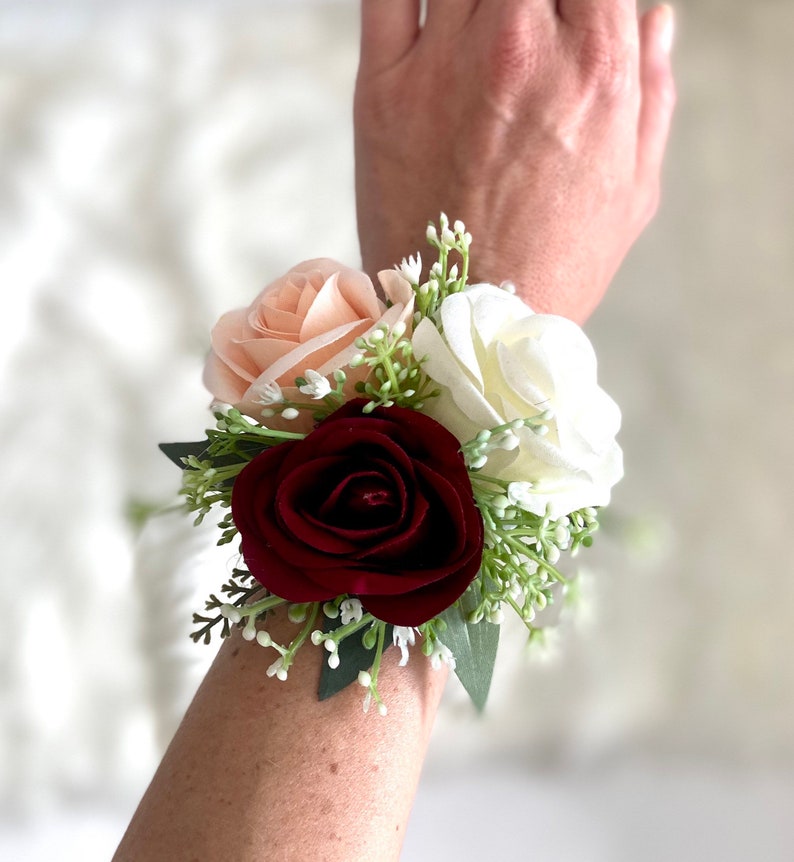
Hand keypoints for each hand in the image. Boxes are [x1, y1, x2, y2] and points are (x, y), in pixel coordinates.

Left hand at [354, 0, 675, 322]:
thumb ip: (653, 92)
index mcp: (597, 65)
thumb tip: (656, 18)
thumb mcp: (635, 188)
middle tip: (519, 29)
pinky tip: (432, 9)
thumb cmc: (557, 263)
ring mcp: (446, 62)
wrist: (468, 323)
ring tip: (481, 31)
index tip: (564, 17)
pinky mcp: (382, 87)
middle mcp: (523, 46)